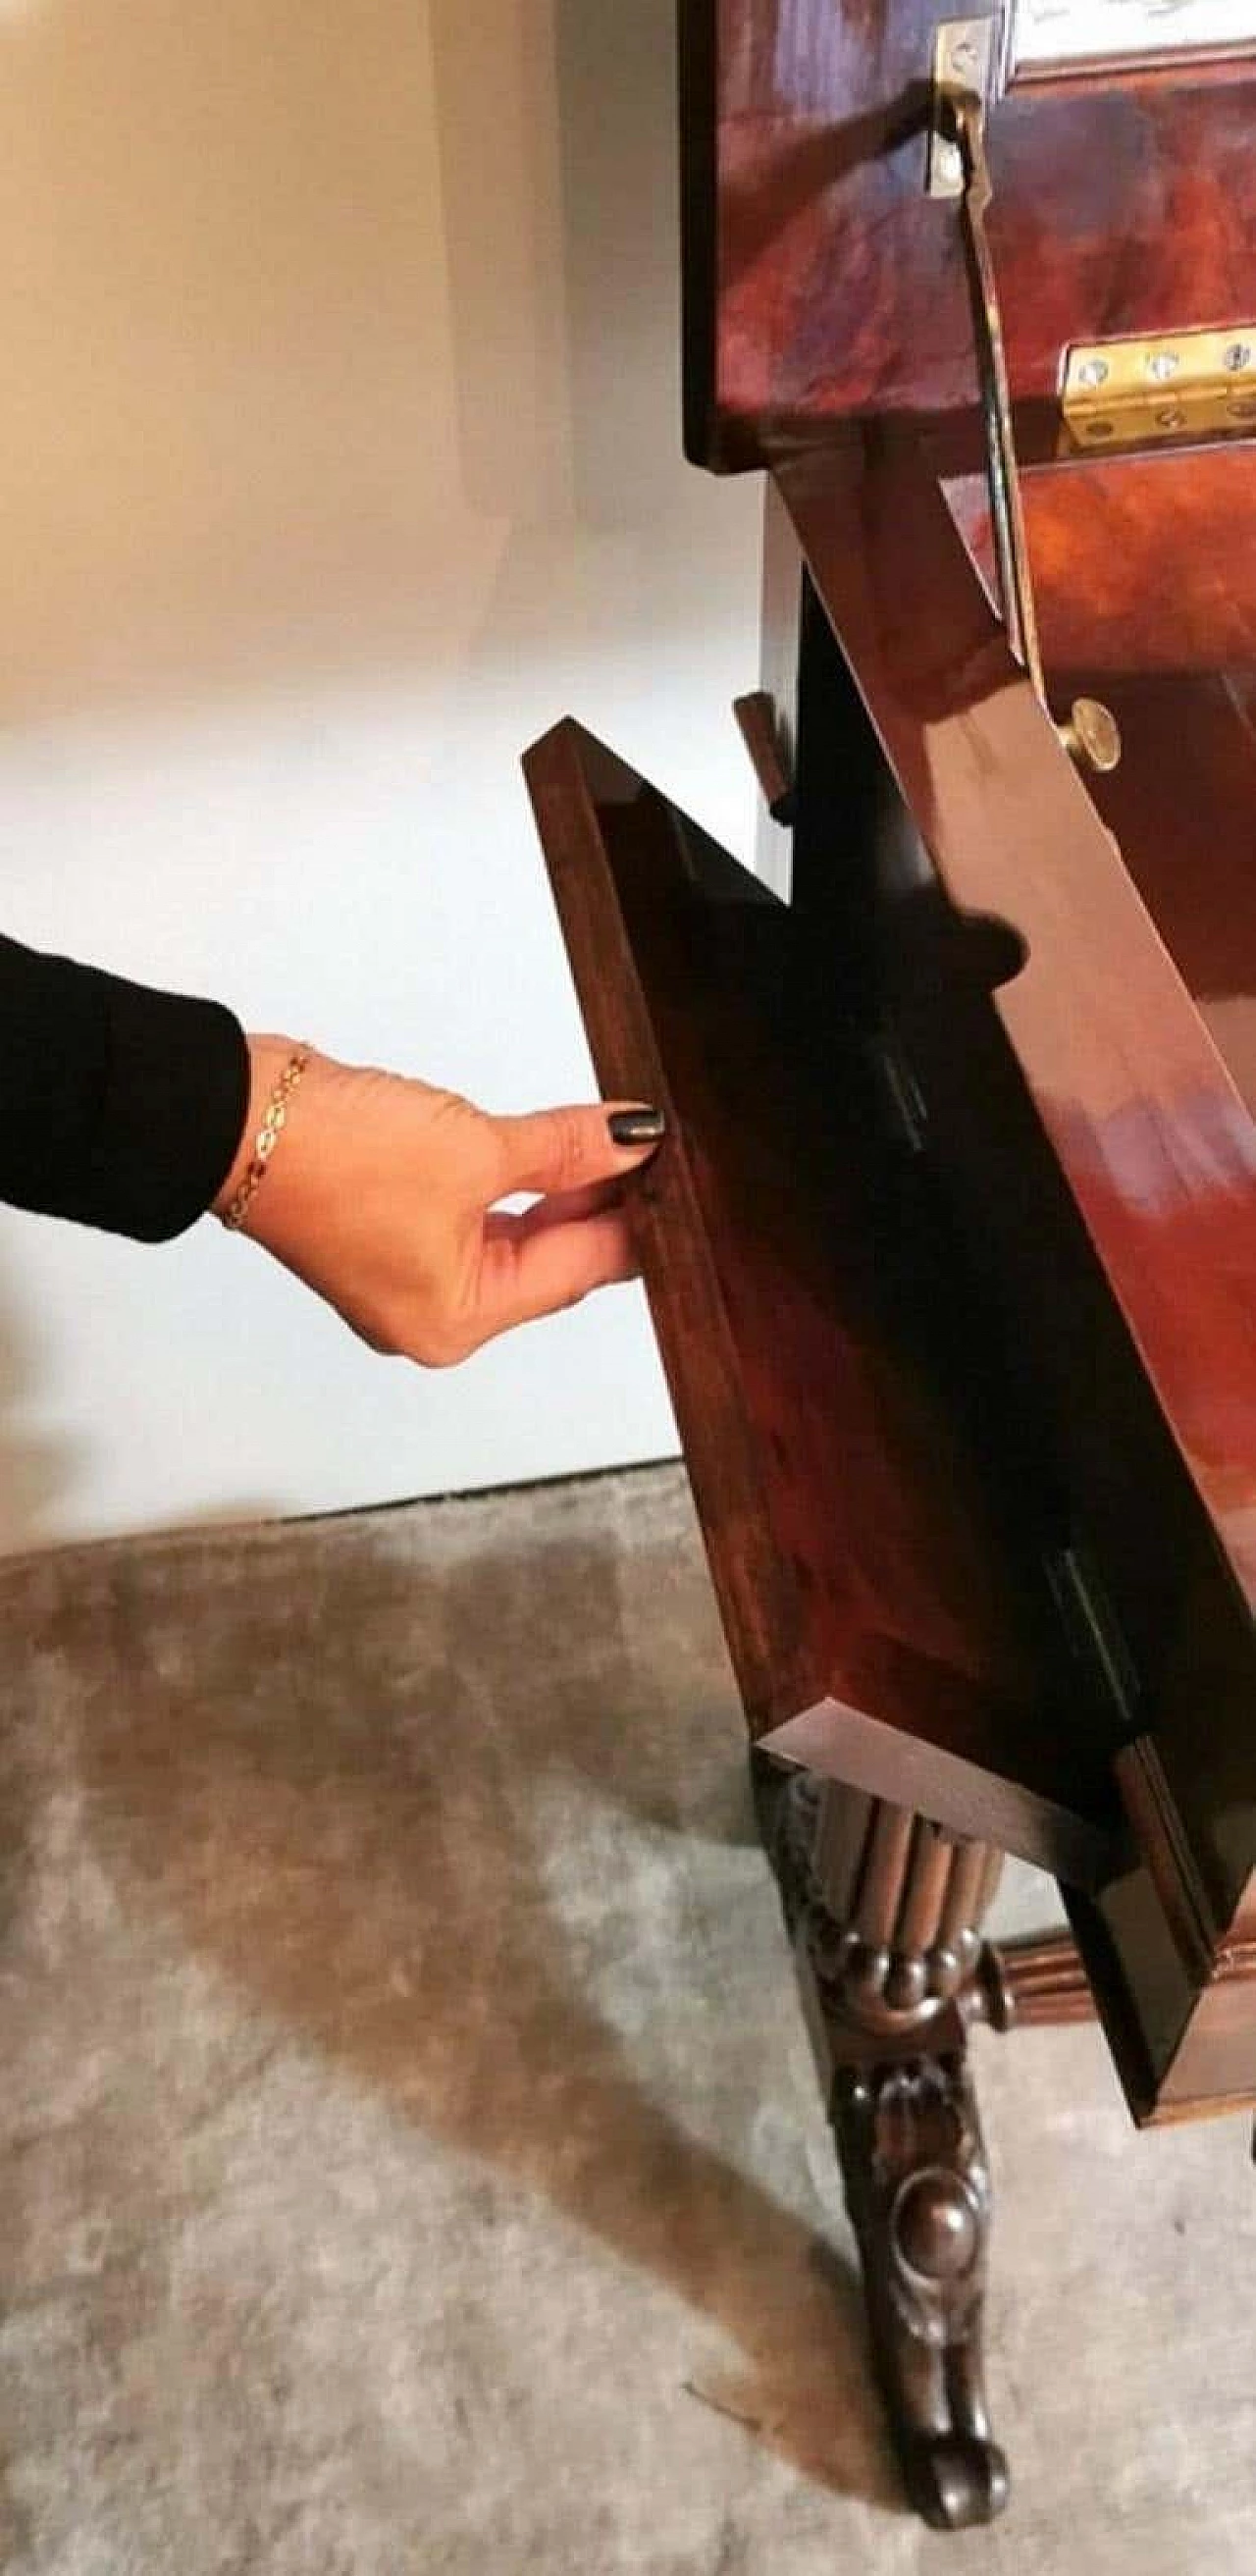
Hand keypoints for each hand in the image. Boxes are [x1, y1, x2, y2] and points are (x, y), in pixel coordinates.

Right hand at [213, 1037, 664, 1365]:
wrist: (236, 1117)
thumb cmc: (335, 1157)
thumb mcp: (474, 1148)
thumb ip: (565, 1149)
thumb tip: (634, 1142)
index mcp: (458, 1320)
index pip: (578, 1271)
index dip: (636, 1220)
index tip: (681, 1176)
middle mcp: (433, 1315)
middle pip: (547, 1264)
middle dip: (601, 1208)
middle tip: (659, 1155)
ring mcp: (406, 1277)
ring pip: (512, 1241)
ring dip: (558, 1193)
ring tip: (618, 1147)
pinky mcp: (387, 1234)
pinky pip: (473, 1221)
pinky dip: (512, 1189)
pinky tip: (553, 1153)